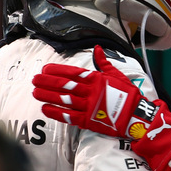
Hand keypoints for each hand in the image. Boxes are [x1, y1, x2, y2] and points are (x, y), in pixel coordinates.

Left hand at [33, 45, 156, 139]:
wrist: (136, 117)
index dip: (57, 70)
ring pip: (63, 100)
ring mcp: (89, 107)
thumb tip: (97, 48)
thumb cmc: (128, 95)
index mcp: (97, 79)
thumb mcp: (117, 75)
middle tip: (34, 79)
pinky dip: (56, 113)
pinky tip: (45, 108)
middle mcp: (90, 92)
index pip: (73, 73)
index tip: (45, 69)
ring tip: (35, 92)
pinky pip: (69, 116)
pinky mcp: (88, 121)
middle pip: (64, 85)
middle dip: (47, 82)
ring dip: (47, 96)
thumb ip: (104, 62)